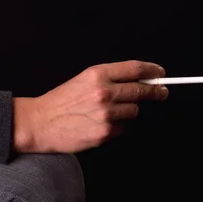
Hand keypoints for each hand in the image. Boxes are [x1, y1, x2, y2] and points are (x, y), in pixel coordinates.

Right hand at [13, 60, 167, 153]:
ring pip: (134, 110)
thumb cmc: (60, 102)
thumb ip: (110, 78)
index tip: (160, 74)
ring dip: (128, 111)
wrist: (40, 122)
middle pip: (142, 90)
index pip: (135, 69)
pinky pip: (123, 128)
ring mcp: (106, 114)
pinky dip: (117, 126)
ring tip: (109, 112)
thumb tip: (140, 81)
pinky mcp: (105, 132)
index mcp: (97, 74)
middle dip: (156, 91)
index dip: (153, 71)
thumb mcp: (83, 80)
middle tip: (162, 92)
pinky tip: (100, 124)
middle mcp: (104, 92)